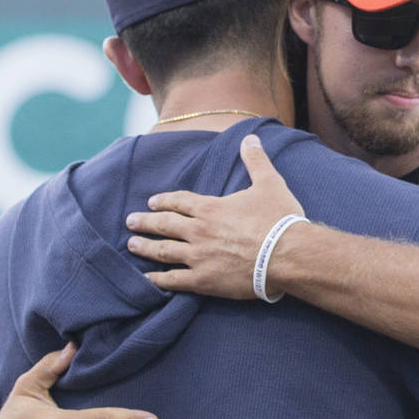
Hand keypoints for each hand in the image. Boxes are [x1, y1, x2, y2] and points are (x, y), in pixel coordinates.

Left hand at [125, 134, 304, 298]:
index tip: (152, 202)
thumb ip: (256, 161)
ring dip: (145, 247)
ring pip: (163, 251)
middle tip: (130, 221)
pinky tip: (148, 279)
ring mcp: (199, 257)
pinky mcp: (204, 281)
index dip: (164, 201)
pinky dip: (159, 279)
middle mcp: (198, 231)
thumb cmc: (279, 220)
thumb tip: (250, 138)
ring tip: (131, 246)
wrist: (288, 255)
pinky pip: (174, 280)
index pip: (179, 201)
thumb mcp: (269, 183)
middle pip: (164, 225)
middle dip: (145, 222)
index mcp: (210, 208)